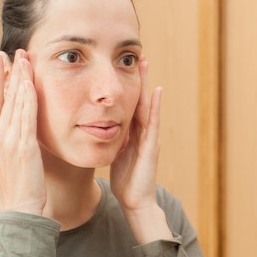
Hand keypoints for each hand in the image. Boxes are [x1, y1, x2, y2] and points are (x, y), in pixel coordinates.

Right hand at [0, 50, 45, 214]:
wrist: (19, 205)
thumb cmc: (10, 182)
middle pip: (3, 96)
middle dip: (7, 72)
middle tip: (10, 52)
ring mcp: (10, 139)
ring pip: (15, 102)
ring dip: (20, 79)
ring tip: (24, 59)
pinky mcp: (24, 145)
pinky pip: (26, 116)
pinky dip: (27, 99)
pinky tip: (28, 83)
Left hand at [110, 59, 169, 242]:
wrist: (136, 202)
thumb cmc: (125, 181)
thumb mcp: (115, 155)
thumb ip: (112, 140)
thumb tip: (100, 127)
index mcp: (132, 133)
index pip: (129, 104)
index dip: (127, 85)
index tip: (123, 65)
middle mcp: (143, 132)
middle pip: (140, 99)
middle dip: (138, 77)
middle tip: (137, 54)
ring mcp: (149, 137)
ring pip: (147, 105)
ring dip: (146, 83)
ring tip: (144, 63)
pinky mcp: (152, 146)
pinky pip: (153, 122)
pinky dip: (156, 106)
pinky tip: (156, 90)